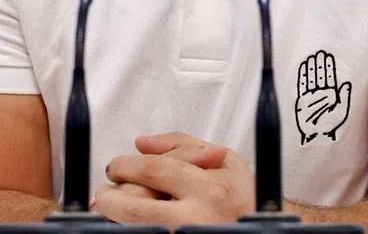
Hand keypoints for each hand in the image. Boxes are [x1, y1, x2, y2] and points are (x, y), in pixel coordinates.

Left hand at [94, 133, 253, 226]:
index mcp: (210, 189)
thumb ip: (183, 145)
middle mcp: (197, 219)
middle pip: (135, 205)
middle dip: (110, 196)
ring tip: (114, 209)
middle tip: (106, 193)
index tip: (117, 167)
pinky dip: (130, 230)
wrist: (261, 230)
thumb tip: (141, 143)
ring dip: (115, 218)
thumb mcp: (226, 162)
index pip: (153, 170)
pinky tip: (131, 224)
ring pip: (134, 227)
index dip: (125, 166)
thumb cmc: (243, 199)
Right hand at [295, 50, 351, 143]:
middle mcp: (320, 94)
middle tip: (320, 52)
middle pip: (320, 75)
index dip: (328, 66)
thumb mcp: (341, 112)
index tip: (328, 56)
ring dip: (312, 67)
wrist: (316, 136)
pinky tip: (304, 66)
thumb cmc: (330, 125)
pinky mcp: (301, 99)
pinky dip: (303, 75)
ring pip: (312, 78)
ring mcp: (310, 96)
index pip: (329, 77)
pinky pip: (302, 85)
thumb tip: (346, 84)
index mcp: (330, 95)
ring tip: (313, 56)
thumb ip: (344, 98)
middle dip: (320, 64)